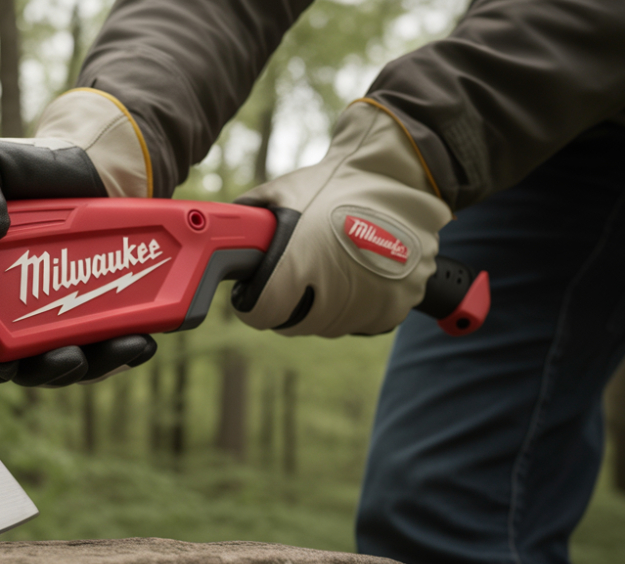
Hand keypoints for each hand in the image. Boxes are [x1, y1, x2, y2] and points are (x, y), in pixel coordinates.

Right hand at [0, 89, 158, 386]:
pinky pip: (107, 348)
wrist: (94, 165)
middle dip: (49, 370)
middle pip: (24, 367)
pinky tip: (143, 337)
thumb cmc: (26, 171)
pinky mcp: (96, 318)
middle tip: (70, 356)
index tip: (4, 359)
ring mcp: (56, 322)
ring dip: (96, 364)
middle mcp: (11, 316)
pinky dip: (124, 349)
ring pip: (71, 363)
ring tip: (122, 345)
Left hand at [230, 100, 451, 336]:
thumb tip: (222, 230)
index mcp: (299, 263)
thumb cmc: (335, 183)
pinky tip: (358, 276)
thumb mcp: (283, 190)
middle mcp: (335, 290)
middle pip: (295, 324)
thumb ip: (249, 214)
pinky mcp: (396, 306)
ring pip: (330, 326)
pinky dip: (357, 307)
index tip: (256, 295)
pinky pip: (363, 322)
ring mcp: (370, 301)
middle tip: (294, 280)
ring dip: (324, 308)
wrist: (402, 177)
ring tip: (330, 270)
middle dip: (288, 306)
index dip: (254, 305)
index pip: (263, 313)